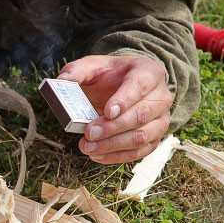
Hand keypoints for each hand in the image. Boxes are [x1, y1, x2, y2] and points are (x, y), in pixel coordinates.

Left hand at [57, 55, 172, 163]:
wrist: (126, 86)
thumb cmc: (111, 76)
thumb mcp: (94, 66)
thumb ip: (78, 70)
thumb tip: (62, 79)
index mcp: (148, 72)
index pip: (140, 86)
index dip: (124, 100)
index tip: (107, 111)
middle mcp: (161, 96)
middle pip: (141, 115)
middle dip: (113, 127)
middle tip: (89, 133)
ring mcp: (161, 119)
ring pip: (141, 136)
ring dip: (113, 145)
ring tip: (88, 147)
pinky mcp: (155, 138)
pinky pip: (139, 152)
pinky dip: (117, 156)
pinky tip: (97, 155)